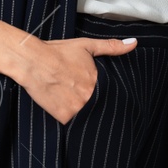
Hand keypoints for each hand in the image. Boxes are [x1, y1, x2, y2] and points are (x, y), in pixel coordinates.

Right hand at [17, 36, 137, 123]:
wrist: (33, 62)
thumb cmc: (58, 53)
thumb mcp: (87, 46)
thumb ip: (111, 47)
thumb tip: (133, 43)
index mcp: (98, 82)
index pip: (111, 94)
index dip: (106, 93)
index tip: (98, 90)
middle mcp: (90, 98)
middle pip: (99, 106)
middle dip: (95, 102)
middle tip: (80, 93)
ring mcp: (77, 109)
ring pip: (88, 115)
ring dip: (85, 111)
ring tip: (72, 100)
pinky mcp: (64, 117)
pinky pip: (73, 123)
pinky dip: (71, 118)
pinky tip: (65, 107)